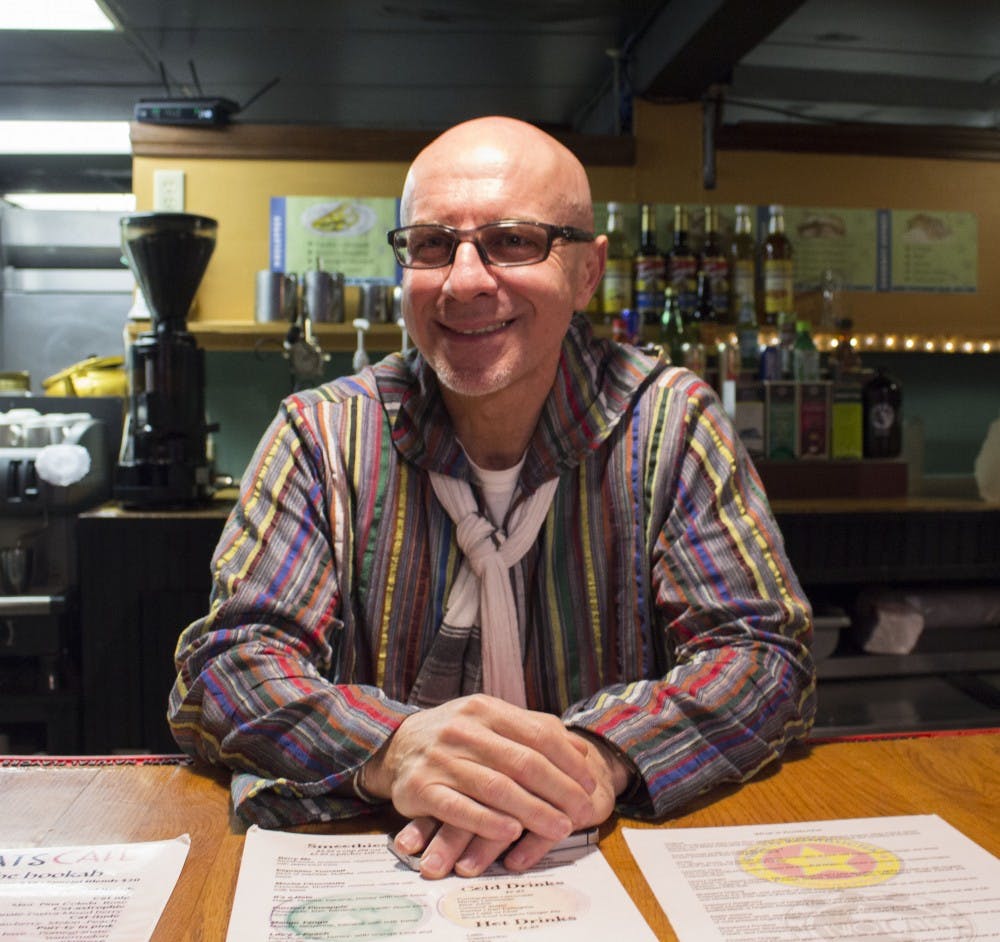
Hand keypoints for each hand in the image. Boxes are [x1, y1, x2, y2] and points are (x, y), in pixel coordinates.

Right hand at [359, 694, 628, 876]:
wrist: (394, 745)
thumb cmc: (455, 736)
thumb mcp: (490, 720)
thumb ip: (533, 730)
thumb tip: (582, 748)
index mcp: (486, 709)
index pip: (538, 734)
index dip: (568, 761)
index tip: (589, 784)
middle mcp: (463, 730)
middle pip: (522, 761)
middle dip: (558, 790)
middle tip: (582, 812)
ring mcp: (440, 758)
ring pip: (494, 786)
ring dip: (532, 810)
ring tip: (559, 828)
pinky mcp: (418, 788)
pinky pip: (457, 808)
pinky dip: (486, 821)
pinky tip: (511, 832)